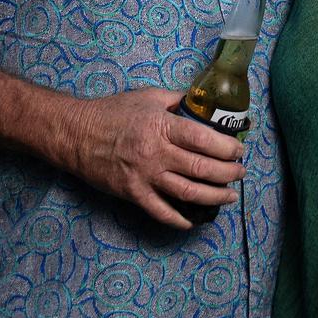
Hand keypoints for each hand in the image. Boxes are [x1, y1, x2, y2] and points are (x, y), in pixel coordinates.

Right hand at [66, 87, 246, 227]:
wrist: (77, 134)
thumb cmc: (113, 112)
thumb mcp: (148, 96)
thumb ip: (177, 100)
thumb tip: (202, 102)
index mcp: (162, 126)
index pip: (203, 139)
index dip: (226, 148)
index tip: (238, 150)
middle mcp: (156, 153)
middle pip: (201, 168)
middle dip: (228, 173)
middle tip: (240, 172)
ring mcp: (145, 176)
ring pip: (188, 192)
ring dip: (214, 196)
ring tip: (229, 195)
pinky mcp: (133, 193)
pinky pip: (161, 211)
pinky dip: (180, 219)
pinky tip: (194, 220)